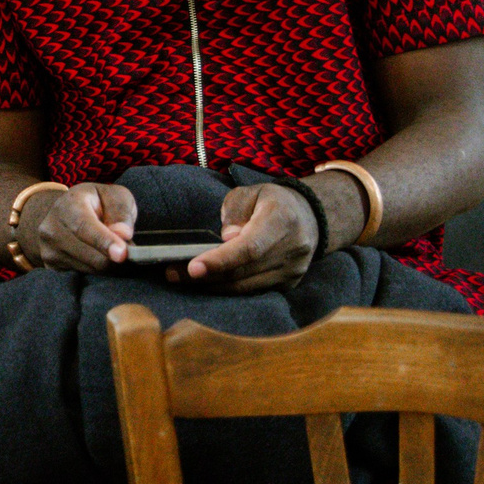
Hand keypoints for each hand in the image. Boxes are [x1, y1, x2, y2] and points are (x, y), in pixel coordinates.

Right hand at [21, 183, 136, 272]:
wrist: (61, 212)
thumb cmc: (94, 202)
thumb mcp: (112, 194)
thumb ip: (120, 211)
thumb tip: (124, 234)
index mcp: (68, 206)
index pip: (84, 226)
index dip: (104, 241)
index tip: (122, 254)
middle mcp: (52, 229)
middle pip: (93, 257)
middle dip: (118, 258)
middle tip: (130, 250)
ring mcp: (49, 251)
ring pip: (92, 271)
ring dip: (109, 265)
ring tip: (112, 249)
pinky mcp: (51, 267)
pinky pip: (84, 277)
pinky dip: (97, 270)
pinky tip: (97, 256)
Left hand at [183, 183, 318, 292]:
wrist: (310, 217)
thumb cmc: (272, 201)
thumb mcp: (250, 192)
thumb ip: (235, 211)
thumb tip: (225, 239)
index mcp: (281, 220)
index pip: (250, 247)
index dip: (221, 260)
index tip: (193, 267)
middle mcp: (292, 249)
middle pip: (244, 271)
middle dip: (206, 275)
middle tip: (172, 273)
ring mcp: (292, 270)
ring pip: (247, 287)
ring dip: (212, 286)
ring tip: (182, 279)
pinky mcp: (288, 284)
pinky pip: (253, 291)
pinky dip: (229, 289)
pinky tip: (208, 283)